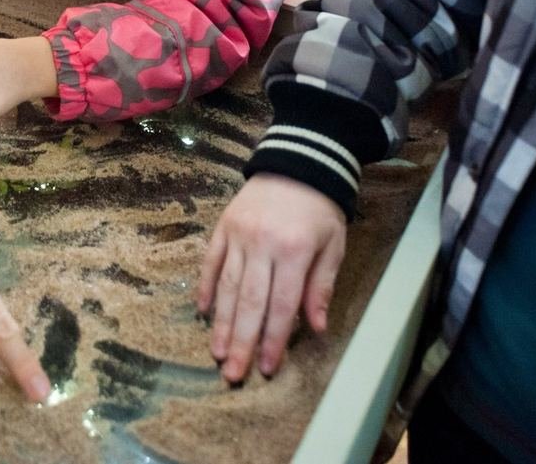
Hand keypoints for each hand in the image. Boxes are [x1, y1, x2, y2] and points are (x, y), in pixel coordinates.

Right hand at [197, 173, 345, 382]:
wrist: (297, 163)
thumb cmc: (319, 209)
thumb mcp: (333, 245)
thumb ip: (321, 286)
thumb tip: (315, 328)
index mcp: (294, 251)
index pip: (282, 304)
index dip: (274, 339)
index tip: (268, 368)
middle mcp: (262, 245)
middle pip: (250, 301)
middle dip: (242, 341)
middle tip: (233, 374)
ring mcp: (239, 235)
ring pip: (227, 286)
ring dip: (221, 322)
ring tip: (216, 353)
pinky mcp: (223, 227)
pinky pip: (211, 261)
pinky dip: (204, 287)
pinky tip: (202, 312)